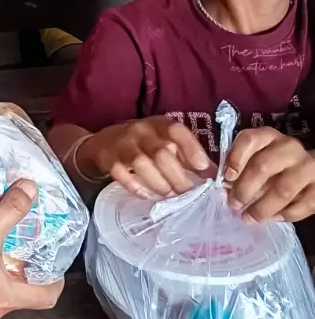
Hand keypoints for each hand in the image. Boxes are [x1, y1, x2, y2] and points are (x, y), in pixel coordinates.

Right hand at [85, 118, 212, 198]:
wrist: (103, 142)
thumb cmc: (143, 143)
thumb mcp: (164, 141)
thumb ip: (188, 156)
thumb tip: (215, 175)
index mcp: (158, 124)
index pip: (176, 131)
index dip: (191, 148)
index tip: (204, 169)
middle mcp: (140, 131)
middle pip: (161, 153)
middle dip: (178, 177)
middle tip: (188, 193)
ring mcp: (122, 144)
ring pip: (142, 164)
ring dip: (159, 184)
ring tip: (170, 194)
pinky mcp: (109, 160)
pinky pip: (122, 175)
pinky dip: (137, 187)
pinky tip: (148, 194)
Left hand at [225, 128, 314, 221]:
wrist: (309, 168)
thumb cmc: (273, 162)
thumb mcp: (256, 155)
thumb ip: (240, 166)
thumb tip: (226, 187)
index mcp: (269, 136)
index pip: (249, 140)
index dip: (235, 158)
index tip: (226, 178)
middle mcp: (289, 148)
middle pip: (263, 166)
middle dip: (245, 189)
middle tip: (234, 204)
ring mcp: (308, 167)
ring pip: (283, 190)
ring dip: (262, 208)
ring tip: (248, 218)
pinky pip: (304, 205)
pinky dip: (287, 215)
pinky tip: (274, 219)